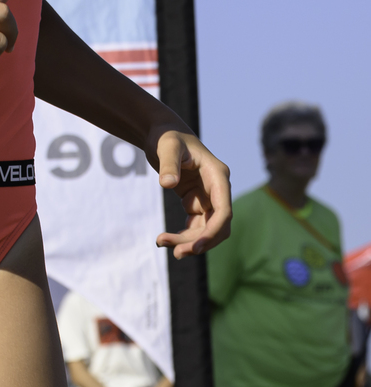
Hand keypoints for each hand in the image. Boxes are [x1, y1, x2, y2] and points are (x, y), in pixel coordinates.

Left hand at [149, 128, 231, 257]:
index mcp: (218, 176)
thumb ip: (168, 164)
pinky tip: (165, 239)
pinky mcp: (196, 202)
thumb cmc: (167, 137)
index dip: (213, 232)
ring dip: (189, 241)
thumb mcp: (167, 147)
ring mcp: (208, 197)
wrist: (162, 134)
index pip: (224, 212)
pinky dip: (183, 235)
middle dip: (199, 241)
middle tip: (176, 253)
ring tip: (162, 243)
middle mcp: (217, 190)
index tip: (195, 247)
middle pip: (217, 225)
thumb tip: (167, 184)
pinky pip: (195, 226)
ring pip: (206, 229)